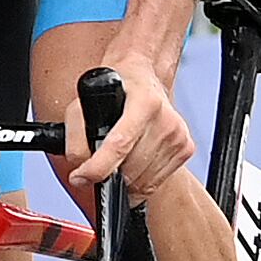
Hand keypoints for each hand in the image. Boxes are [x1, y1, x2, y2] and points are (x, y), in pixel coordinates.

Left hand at [68, 48, 194, 201]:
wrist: (142, 78)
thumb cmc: (113, 90)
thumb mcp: (82, 104)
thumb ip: (75, 137)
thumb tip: (79, 171)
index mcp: (143, 102)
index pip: (120, 145)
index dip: (97, 168)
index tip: (80, 178)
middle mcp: (165, 118)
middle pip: (130, 169)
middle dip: (108, 174)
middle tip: (98, 165)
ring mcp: (178, 135)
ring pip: (143, 181)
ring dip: (125, 180)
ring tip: (118, 160)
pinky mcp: (185, 148)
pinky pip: (156, 182)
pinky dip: (140, 181)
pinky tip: (135, 160)